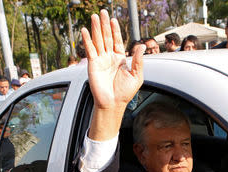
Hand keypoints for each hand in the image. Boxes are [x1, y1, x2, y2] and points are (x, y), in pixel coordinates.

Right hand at [81, 10, 144, 140]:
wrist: (113, 103)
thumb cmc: (125, 92)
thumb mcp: (136, 75)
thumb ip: (138, 60)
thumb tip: (142, 46)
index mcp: (120, 59)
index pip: (117, 41)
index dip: (115, 30)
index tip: (113, 19)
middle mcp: (109, 57)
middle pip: (107, 37)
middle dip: (104, 24)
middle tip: (102, 12)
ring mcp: (101, 60)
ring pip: (98, 40)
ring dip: (96, 28)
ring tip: (94, 16)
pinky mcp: (93, 64)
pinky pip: (90, 50)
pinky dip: (87, 40)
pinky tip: (85, 30)